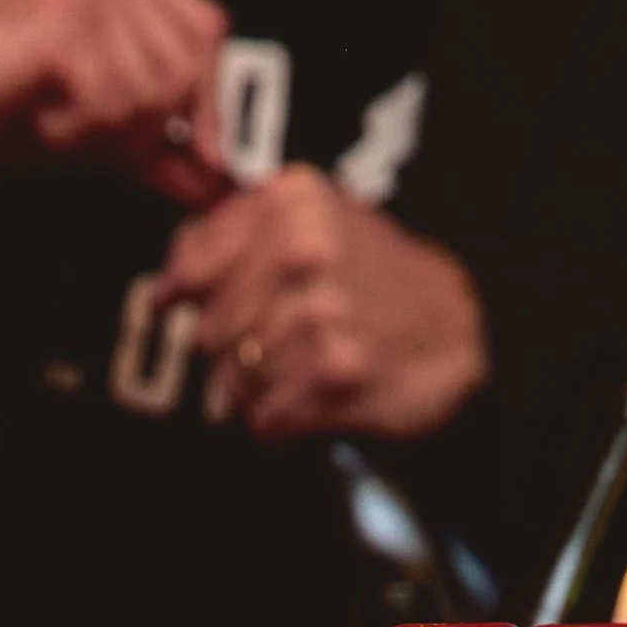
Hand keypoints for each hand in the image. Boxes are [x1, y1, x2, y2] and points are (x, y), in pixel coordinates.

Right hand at [0, 0, 227, 202]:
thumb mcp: (82, 124)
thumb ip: (152, 144)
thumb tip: (222, 182)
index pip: (205, 36)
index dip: (203, 102)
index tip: (188, 151)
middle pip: (182, 75)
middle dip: (137, 127)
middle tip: (67, 122)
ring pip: (146, 101)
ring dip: (94, 134)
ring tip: (38, 109)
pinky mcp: (63, 25)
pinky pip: (102, 114)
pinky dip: (66, 136)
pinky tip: (25, 110)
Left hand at [156, 167, 487, 440]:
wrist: (459, 329)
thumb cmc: (377, 276)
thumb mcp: (314, 222)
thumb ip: (236, 235)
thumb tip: (167, 287)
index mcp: (292, 202)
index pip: (191, 267)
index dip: (184, 298)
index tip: (184, 308)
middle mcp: (304, 253)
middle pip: (210, 333)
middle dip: (230, 354)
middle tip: (268, 350)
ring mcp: (319, 316)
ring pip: (232, 382)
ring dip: (255, 393)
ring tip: (297, 374)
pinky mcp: (333, 376)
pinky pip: (264, 420)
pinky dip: (278, 424)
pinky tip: (308, 403)